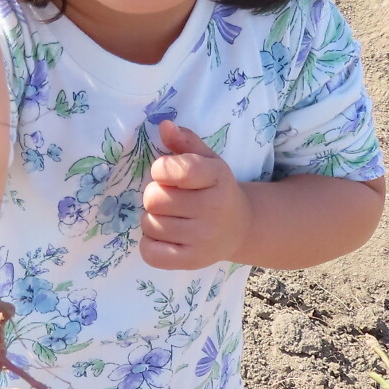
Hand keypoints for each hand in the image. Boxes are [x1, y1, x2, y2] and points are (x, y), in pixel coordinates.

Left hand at [139, 120, 249, 270]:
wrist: (239, 228)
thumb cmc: (215, 189)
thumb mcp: (207, 160)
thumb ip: (185, 142)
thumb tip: (164, 126)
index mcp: (217, 178)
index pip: (177, 170)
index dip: (161, 169)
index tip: (165, 173)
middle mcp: (213, 210)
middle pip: (154, 199)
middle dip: (155, 195)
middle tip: (169, 198)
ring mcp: (203, 239)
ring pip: (149, 224)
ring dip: (152, 218)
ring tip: (170, 217)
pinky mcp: (192, 262)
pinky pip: (149, 252)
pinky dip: (150, 243)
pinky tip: (165, 236)